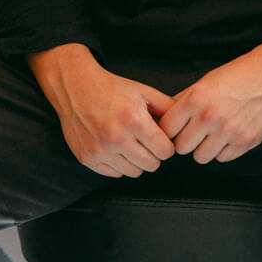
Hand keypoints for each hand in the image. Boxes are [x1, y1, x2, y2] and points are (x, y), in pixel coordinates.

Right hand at [28, 46, 175, 177]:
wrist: (76, 87)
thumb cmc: (111, 88)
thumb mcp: (144, 91)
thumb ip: (168, 107)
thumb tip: (186, 123)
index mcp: (134, 120)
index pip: (165, 151)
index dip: (167, 145)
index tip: (160, 139)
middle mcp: (116, 138)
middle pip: (152, 165)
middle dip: (153, 154)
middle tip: (146, 141)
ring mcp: (100, 150)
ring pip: (134, 172)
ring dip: (136, 161)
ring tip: (130, 143)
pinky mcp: (87, 158)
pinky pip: (114, 173)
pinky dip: (118, 164)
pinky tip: (115, 147)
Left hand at [158, 44, 261, 163]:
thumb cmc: (237, 76)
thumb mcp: (205, 81)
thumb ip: (184, 100)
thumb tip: (164, 117)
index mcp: (196, 99)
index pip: (166, 129)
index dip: (169, 130)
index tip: (175, 128)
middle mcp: (210, 116)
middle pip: (181, 147)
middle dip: (185, 141)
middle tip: (193, 133)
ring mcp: (229, 131)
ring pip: (200, 157)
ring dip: (203, 148)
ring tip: (211, 136)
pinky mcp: (245, 141)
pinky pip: (222, 158)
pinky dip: (222, 150)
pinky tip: (227, 136)